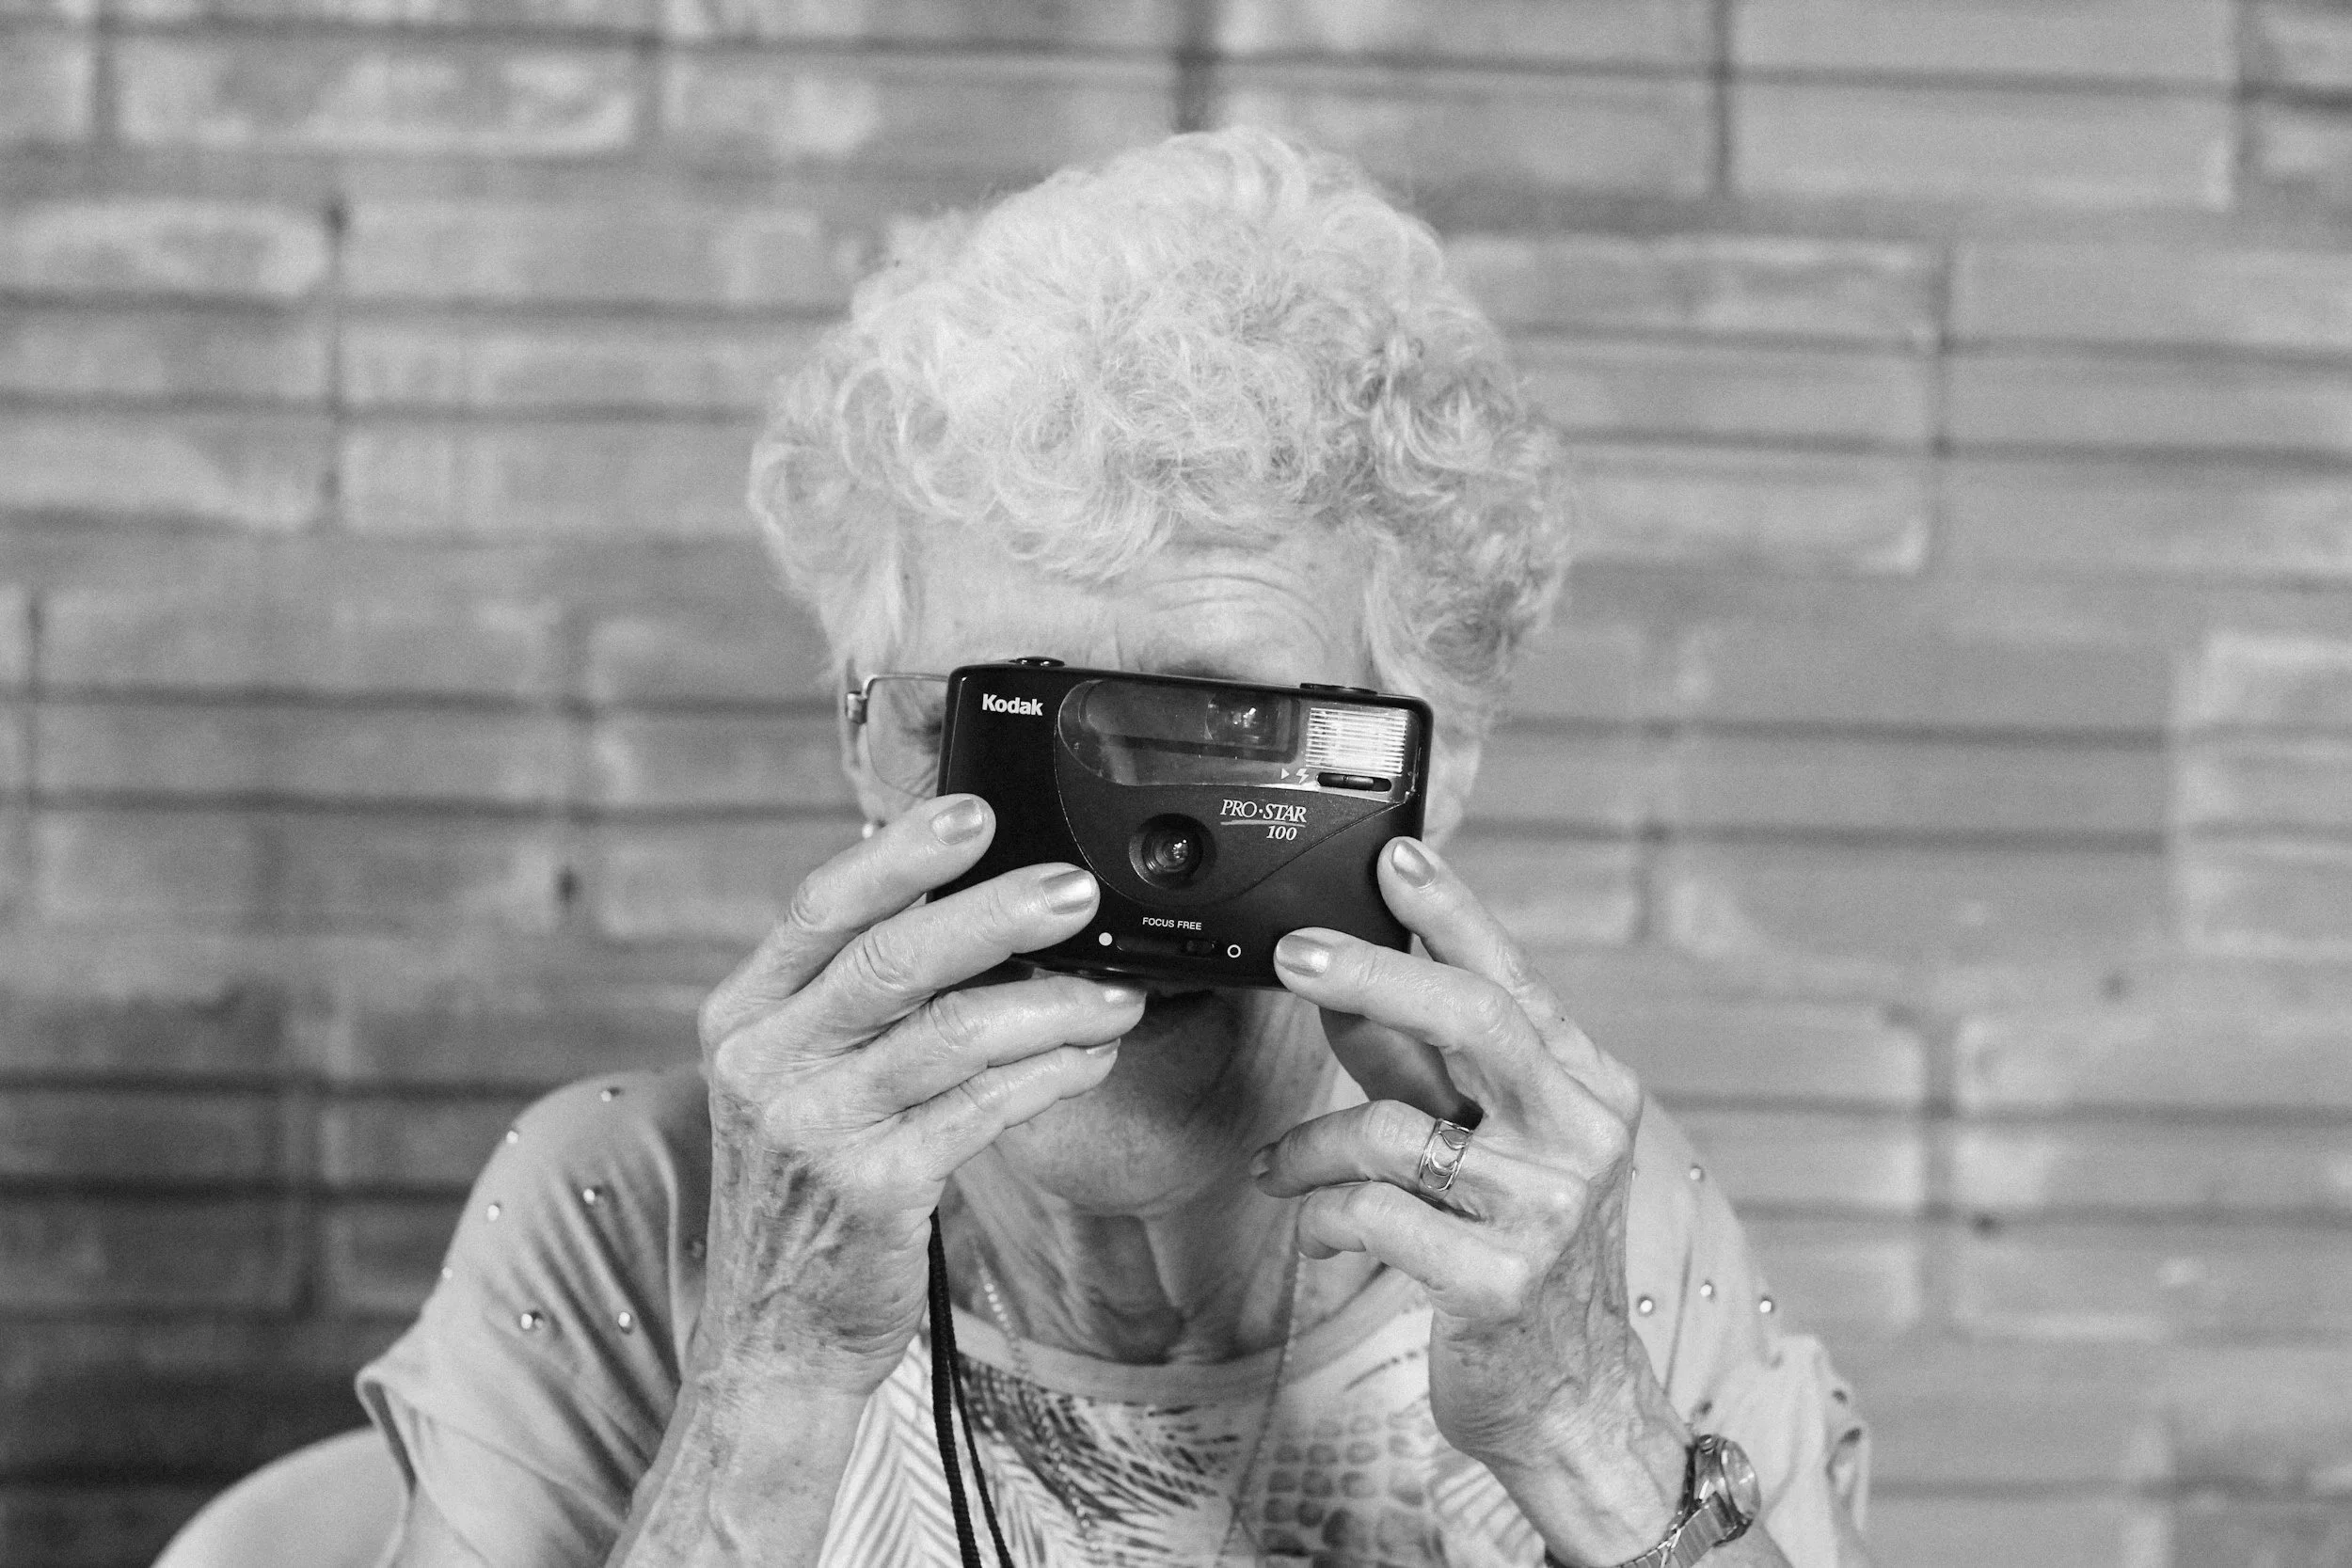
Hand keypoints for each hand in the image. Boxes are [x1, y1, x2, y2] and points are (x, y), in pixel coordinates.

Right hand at [692, 794, 1143, 1398]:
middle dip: (996, 913)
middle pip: (893, 957)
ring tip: (1119, 991)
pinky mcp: (875, 1188)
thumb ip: (858, 1001)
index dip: (899, 853)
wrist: (774, 1333)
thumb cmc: (806, 1190)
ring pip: (955, 1034)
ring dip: (1054, 1004)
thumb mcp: (800, 1081)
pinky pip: (986, 1109)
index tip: (973, 810)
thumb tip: (970, 903)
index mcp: (743, 1016)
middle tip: (1077, 889)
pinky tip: (1092, 1055)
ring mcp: (816, 1127)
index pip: (821, 907)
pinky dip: (1052, 1073)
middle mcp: (766, 1063)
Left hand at [1251, 836, 1688, 1563]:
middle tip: (1291, 954)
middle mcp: (1582, 1135)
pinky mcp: (1500, 1280)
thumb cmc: (1517, 1254)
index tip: (1393, 856)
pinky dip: (1323, 1213)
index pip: (1512, 977)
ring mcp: (1548, 1209)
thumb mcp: (1481, 1143)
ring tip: (1281, 1167)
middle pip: (1472, 1019)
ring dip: (1311, 1146)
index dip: (1451, 912)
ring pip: (1395, 1128)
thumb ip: (1419, 1066)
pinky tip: (1313, 1223)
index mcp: (1585, 1087)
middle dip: (1372, 974)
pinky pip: (1373, 1214)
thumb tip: (1342, 984)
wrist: (1568, 1397)